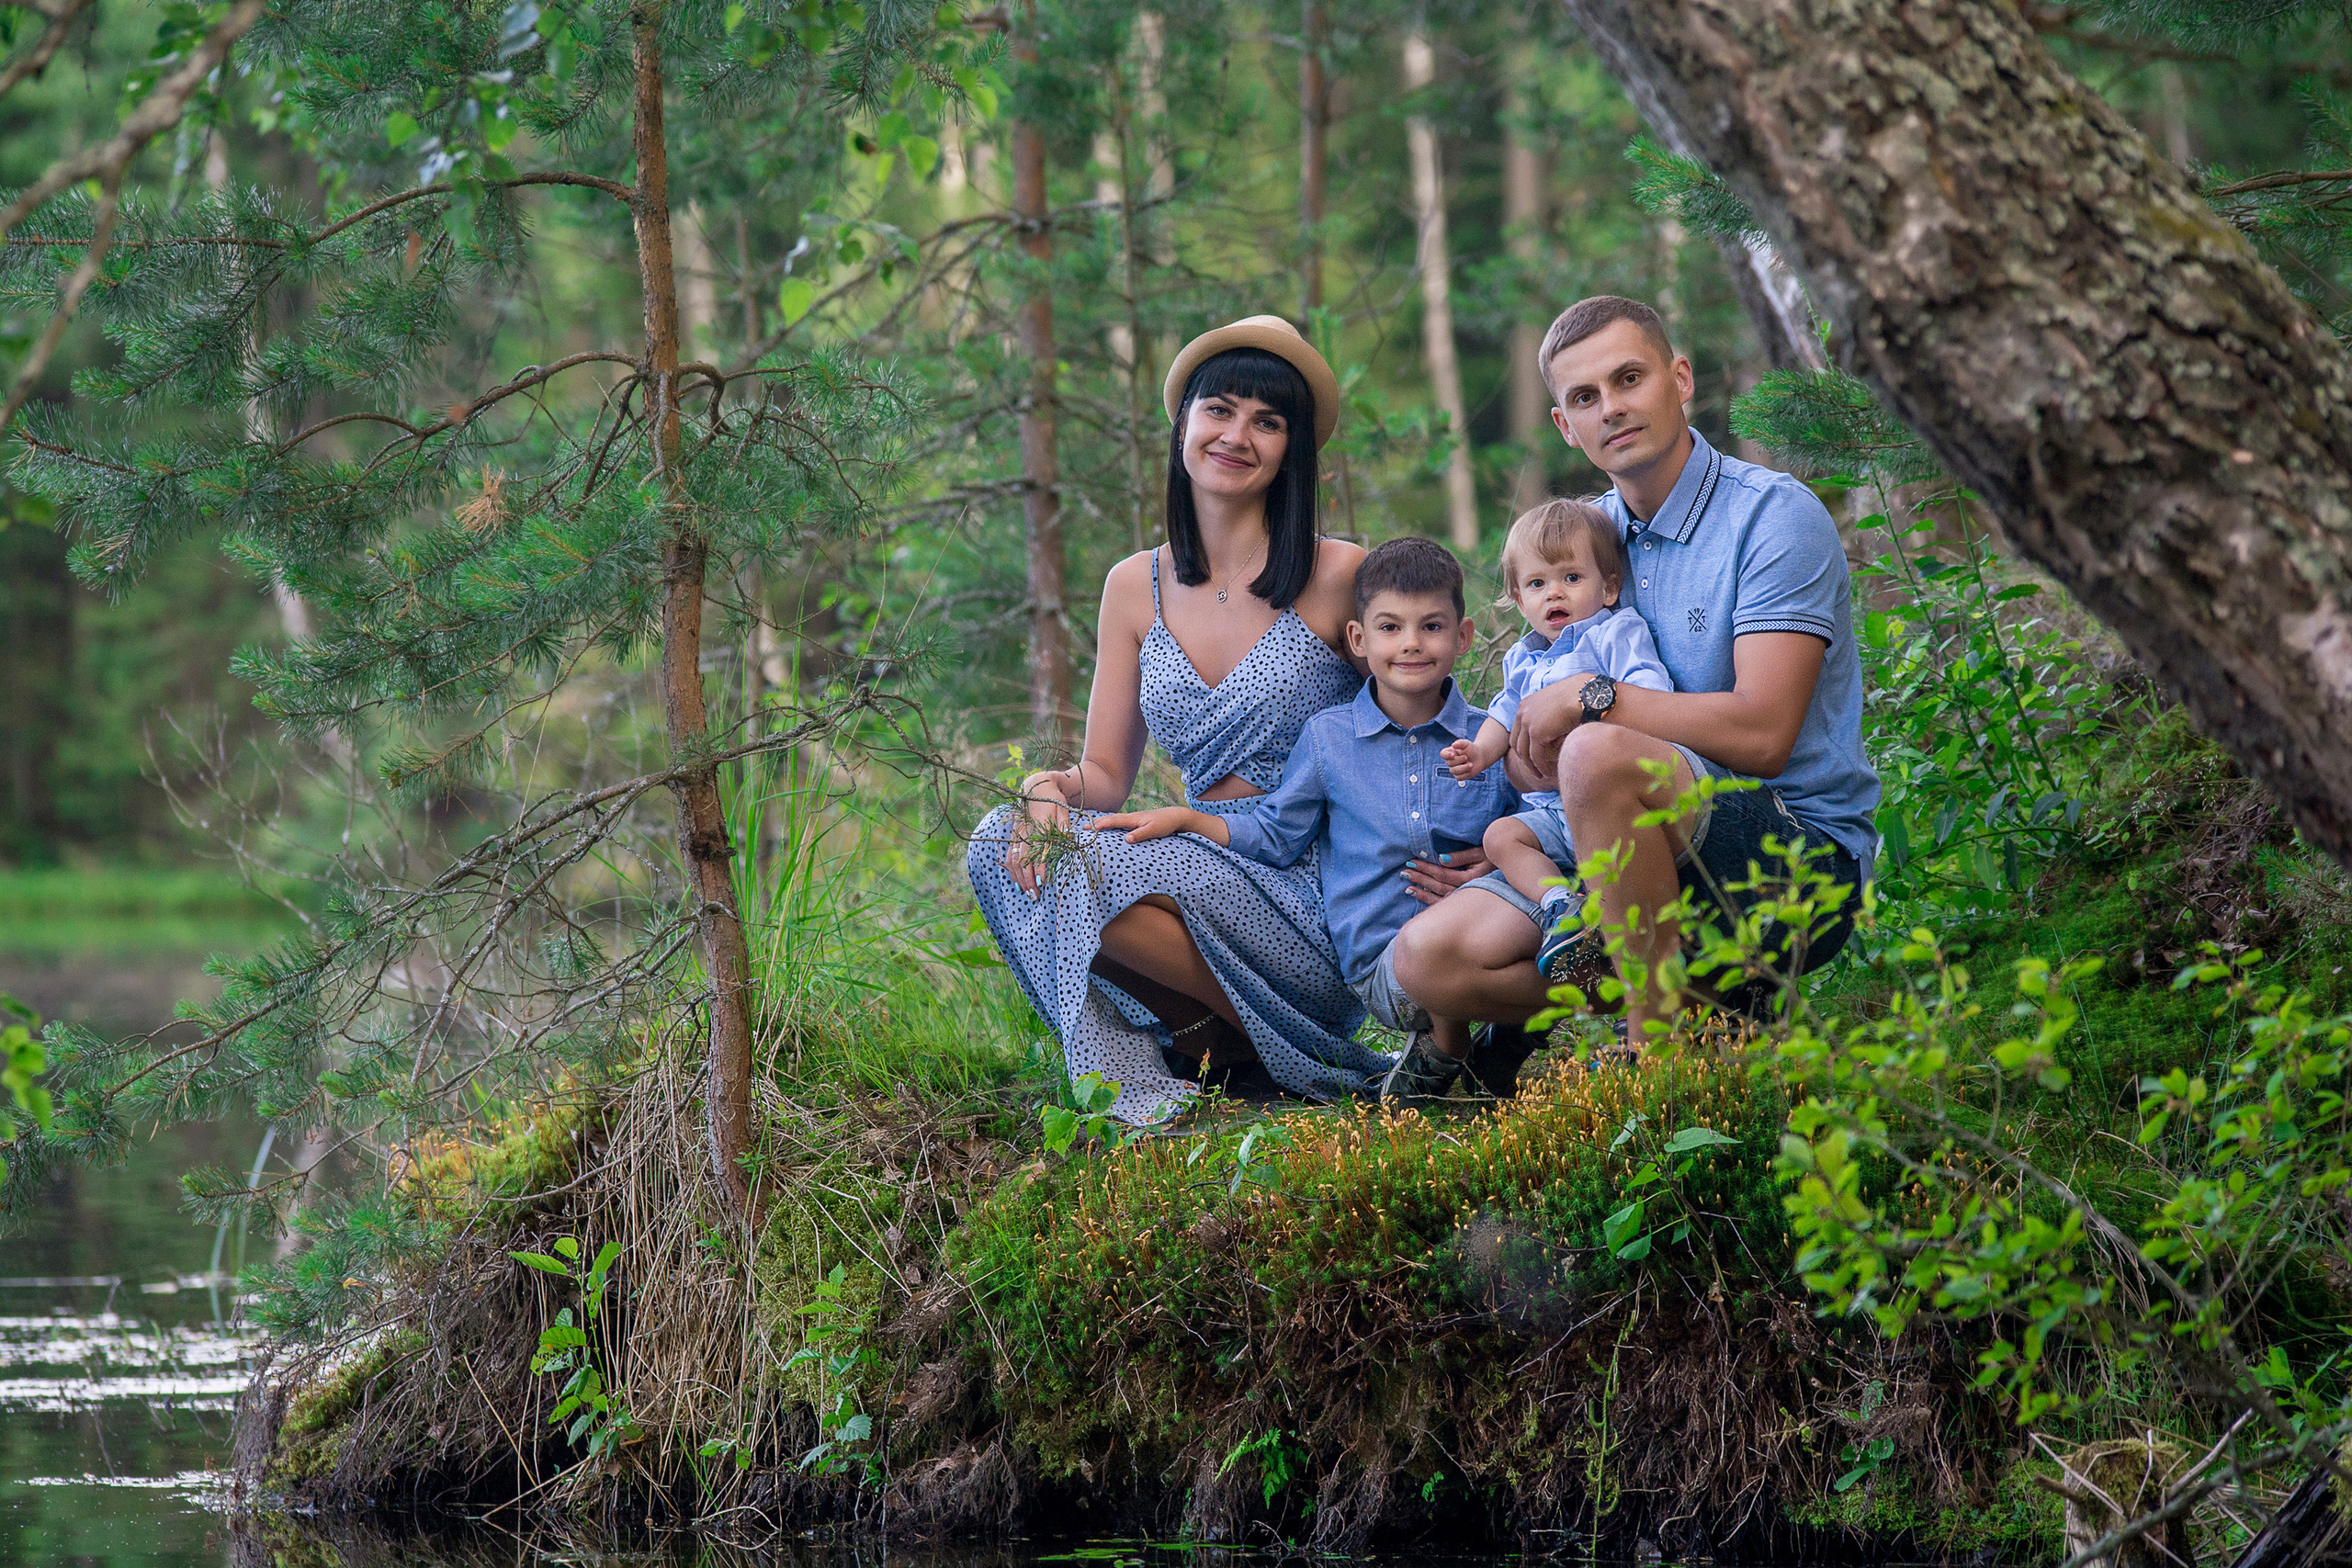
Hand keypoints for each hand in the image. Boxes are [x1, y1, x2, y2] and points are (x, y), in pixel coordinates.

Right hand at [1003, 772, 1071, 896]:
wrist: (1038, 787)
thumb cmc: (1054, 800)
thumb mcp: (1063, 810)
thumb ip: (1064, 825)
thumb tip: (1068, 838)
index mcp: (1037, 825)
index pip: (1037, 850)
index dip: (1039, 867)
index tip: (1043, 882)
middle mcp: (1024, 831)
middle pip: (1023, 859)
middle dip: (1028, 879)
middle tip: (1035, 895)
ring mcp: (1017, 833)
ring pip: (1014, 859)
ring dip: (1019, 878)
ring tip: (1027, 893)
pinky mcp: (1014, 835)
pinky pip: (1009, 855)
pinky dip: (1012, 870)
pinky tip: (1017, 883)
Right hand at [1088, 806, 1207, 843]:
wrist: (1176, 816)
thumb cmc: (1166, 824)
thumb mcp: (1154, 831)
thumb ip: (1141, 835)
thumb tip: (1126, 839)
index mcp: (1133, 819)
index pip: (1113, 821)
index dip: (1101, 825)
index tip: (1089, 828)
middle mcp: (1131, 817)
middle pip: (1111, 819)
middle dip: (1097, 823)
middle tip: (1083, 828)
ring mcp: (1133, 819)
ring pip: (1115, 820)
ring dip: (1103, 822)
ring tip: (1091, 827)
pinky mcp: (1136, 822)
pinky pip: (1120, 822)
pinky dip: (1111, 823)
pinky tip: (1108, 827)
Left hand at [1401, 847, 1491, 905]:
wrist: (1510, 872)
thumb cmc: (1495, 859)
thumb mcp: (1481, 853)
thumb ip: (1461, 857)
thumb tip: (1441, 859)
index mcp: (1471, 878)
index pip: (1442, 873)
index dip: (1426, 867)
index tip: (1412, 861)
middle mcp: (1467, 891)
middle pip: (1438, 885)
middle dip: (1420, 878)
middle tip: (1405, 872)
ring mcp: (1466, 900)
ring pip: (1439, 897)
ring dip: (1422, 891)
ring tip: (1407, 886)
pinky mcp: (1464, 905)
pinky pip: (1444, 904)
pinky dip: (1429, 900)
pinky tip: (1417, 895)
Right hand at [1440, 736, 1494, 780]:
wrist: (1480, 757)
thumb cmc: (1472, 749)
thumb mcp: (1467, 744)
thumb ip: (1460, 743)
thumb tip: (1454, 745)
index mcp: (1449, 752)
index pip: (1443, 754)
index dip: (1446, 755)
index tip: (1453, 754)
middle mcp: (1450, 761)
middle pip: (1449, 763)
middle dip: (1458, 760)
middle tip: (1466, 757)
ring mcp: (1454, 769)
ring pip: (1453, 771)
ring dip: (1463, 768)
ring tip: (1471, 764)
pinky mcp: (1459, 776)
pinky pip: (1459, 777)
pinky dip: (1466, 774)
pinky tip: (1471, 769)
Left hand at [1510, 681, 1580, 788]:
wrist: (1587, 695)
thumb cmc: (1579, 698)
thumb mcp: (1557, 706)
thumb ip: (1549, 717)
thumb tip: (1551, 731)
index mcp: (1525, 705)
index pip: (1518, 731)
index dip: (1524, 746)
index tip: (1532, 757)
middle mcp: (1523, 712)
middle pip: (1517, 743)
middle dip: (1525, 759)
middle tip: (1535, 770)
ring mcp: (1528, 722)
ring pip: (1524, 752)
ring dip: (1532, 766)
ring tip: (1541, 774)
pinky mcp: (1537, 733)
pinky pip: (1536, 756)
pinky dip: (1540, 767)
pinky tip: (1547, 772)